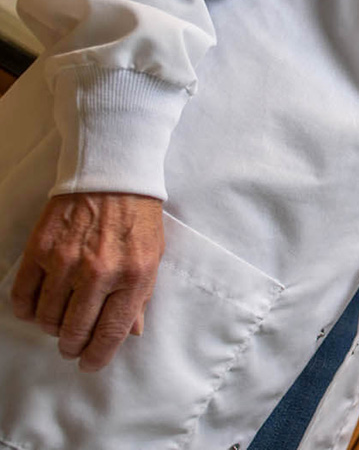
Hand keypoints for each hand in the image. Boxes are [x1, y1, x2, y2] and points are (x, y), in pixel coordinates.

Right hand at [10, 192, 164, 371]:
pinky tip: (38, 307)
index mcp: (133, 277)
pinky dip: (27, 309)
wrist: (113, 176)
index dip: (97, 356)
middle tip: (72, 346)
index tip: (90, 363)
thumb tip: (130, 333)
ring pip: (47, 318)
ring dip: (52, 327)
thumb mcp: (153, 257)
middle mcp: (99, 274)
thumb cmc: (138, 218)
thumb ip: (141, 296)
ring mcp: (66, 262)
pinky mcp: (40, 250)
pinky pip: (24, 295)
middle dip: (72, 347)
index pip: (111, 333)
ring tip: (60, 322)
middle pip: (74, 331)